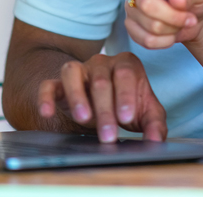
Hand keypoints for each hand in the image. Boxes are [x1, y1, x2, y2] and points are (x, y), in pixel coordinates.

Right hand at [36, 51, 165, 142]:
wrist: (105, 103)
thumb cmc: (127, 105)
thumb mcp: (146, 113)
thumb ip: (155, 124)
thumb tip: (156, 141)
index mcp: (126, 64)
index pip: (126, 74)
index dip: (126, 96)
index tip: (126, 118)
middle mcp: (102, 61)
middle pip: (101, 80)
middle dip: (105, 109)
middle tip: (108, 135)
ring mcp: (80, 70)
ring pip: (73, 74)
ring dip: (77, 97)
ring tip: (83, 118)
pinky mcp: (59, 83)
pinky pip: (49, 84)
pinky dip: (46, 97)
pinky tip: (47, 112)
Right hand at [66, 0, 202, 48]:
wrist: (196, 19)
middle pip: (146, 5)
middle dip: (172, 14)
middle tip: (188, 14)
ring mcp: (131, 12)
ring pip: (149, 27)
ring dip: (173, 28)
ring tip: (184, 20)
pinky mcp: (134, 32)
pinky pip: (148, 42)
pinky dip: (168, 42)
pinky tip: (174, 34)